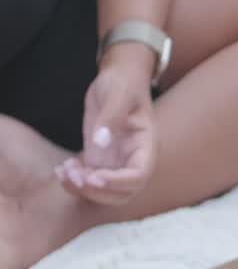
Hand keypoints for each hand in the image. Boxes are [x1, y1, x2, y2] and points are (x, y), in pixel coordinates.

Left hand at [57, 44, 157, 204]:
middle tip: (75, 177)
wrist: (118, 76)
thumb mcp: (119, 93)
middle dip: (98, 191)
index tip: (94, 176)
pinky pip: (90, 179)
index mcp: (146, 145)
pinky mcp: (101, 158)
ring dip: (83, 189)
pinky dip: (75, 181)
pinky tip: (61, 169)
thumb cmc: (123, 82)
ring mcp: (117, 160)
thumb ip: (112, 117)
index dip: (118, 182)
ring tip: (64, 172)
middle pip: (123, 192)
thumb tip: (101, 142)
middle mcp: (134, 158)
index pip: (139, 175)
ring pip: (105, 191)